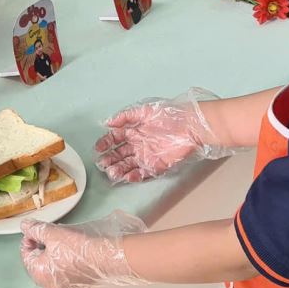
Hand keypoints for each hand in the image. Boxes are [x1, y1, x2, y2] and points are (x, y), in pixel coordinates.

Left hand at [20, 212, 147, 287]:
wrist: (106, 259)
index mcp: (38, 273)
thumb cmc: (78, 248)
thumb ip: (36, 229)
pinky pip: (64, 271)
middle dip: (43, 245)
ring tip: (65, 240)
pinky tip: (74, 251)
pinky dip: (65, 260)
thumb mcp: (53, 233)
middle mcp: (48, 285)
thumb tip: (24, 226)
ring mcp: (63, 287)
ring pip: (51, 265)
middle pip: (38, 260)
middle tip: (53, 233)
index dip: (31, 237)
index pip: (25, 253)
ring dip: (54, 252)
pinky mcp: (76, 285)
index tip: (40, 228)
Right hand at [94, 89, 232, 183]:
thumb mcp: (144, 110)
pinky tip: (126, 176)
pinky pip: (142, 173)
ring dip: (118, 169)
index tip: (98, 148)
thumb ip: (125, 116)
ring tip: (111, 172)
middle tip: (101, 164)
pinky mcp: (157, 165)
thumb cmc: (169, 115)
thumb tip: (108, 122)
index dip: (105, 143)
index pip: (115, 138)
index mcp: (134, 129)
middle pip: (119, 154)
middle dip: (109, 159)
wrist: (190, 125)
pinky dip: (133, 176)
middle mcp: (138, 143)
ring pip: (128, 165)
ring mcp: (147, 155)